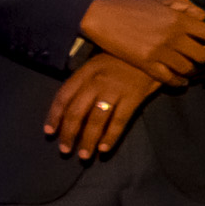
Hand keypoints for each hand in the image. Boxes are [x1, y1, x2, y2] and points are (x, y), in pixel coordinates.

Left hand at [43, 54, 160, 158]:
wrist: (155, 49)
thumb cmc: (125, 58)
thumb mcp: (99, 62)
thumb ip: (85, 81)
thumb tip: (69, 106)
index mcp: (86, 71)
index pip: (63, 96)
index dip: (54, 116)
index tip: (50, 132)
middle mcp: (96, 81)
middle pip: (77, 111)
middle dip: (69, 134)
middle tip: (65, 150)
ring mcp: (115, 89)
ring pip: (96, 120)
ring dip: (88, 140)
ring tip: (84, 156)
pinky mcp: (133, 97)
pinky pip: (119, 121)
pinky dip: (111, 136)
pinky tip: (104, 149)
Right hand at [80, 0, 204, 84]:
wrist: (101, 16)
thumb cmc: (130, 5)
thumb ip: (183, 6)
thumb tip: (201, 17)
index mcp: (178, 19)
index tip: (204, 40)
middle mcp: (173, 37)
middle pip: (202, 55)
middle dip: (203, 57)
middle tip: (199, 58)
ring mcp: (159, 52)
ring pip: (188, 69)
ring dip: (192, 70)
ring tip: (190, 70)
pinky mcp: (145, 64)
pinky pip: (168, 78)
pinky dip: (178, 82)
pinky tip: (180, 82)